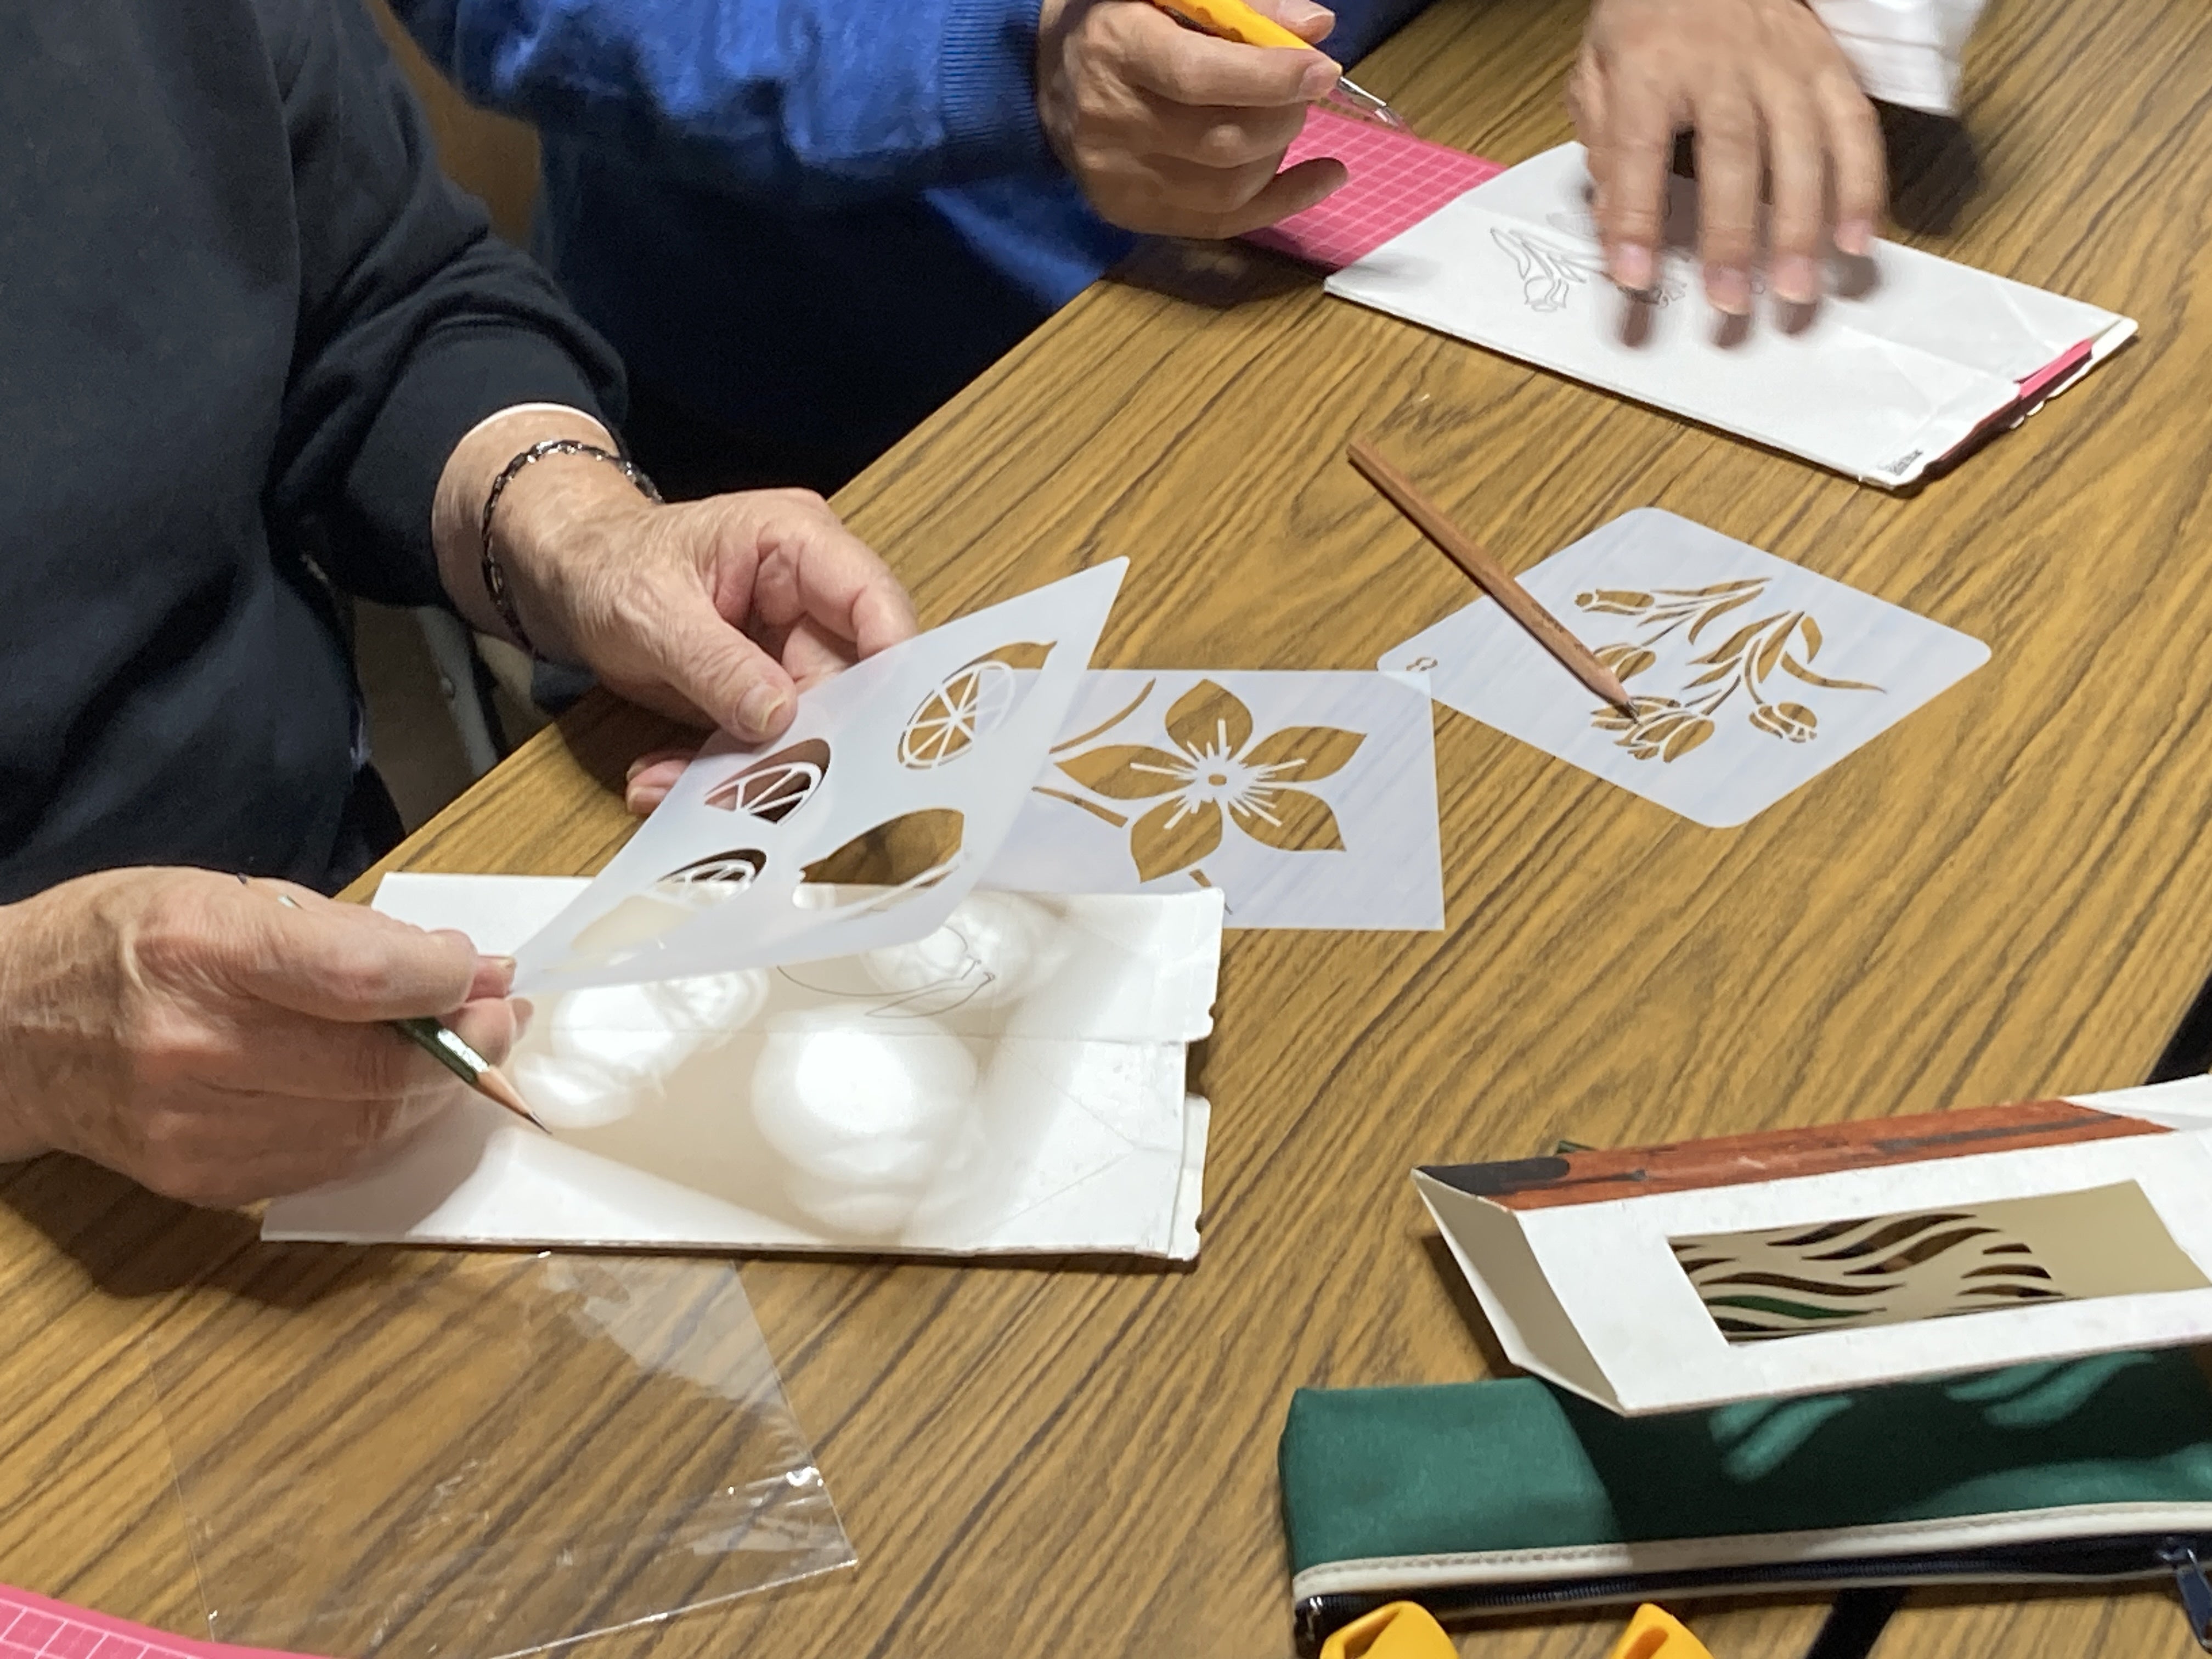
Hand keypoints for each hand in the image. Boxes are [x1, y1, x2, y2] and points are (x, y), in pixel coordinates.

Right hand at [0, 870, 520, 1205]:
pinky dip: (384, 1123)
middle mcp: (193, 1046)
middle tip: (500, 1018)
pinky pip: (332, 1160)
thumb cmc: (123, 944)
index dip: (443, 981)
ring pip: (367, 1125)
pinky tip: (399, 1088)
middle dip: (466, 1045)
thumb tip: (467, 966)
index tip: (479, 970)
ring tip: (463, 1049)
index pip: (358, 979)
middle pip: (375, 1067)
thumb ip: (354, 935)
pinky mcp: (204, 1180)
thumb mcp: (227, 898)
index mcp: (201, 950)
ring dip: (437, 1090)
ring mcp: (194, 1126)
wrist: (10, 1031)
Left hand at [433, 410, 918, 745]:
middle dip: (801, 745)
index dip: (892, 664)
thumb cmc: (610, 564)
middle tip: (752, 792)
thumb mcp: (651, 609)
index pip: (874, 601)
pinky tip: (660, 781)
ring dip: (744, 772)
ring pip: (806, 730)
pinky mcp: (767, 696)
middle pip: (847, 685)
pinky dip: (717, 774)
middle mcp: (811, 600)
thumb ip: (716, 662)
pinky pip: (762, 748)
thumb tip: (779, 717)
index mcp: (798, 545)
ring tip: (672, 788)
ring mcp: (792, 652)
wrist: (569, 577)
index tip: (876, 731)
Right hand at [1036, 0, 1350, 237]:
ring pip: (1227, 186)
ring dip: (1278, 153)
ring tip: (1285, 119)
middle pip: (1220, 139)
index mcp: (1114, 46)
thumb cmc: (1117, 17)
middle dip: (1284, 115)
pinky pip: (1219, 222)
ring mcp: (1116, 176)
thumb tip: (1315, 26)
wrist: (1042, 74)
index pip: (1198, 76)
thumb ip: (1242, 5)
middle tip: (1305, 88)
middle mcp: (1108, 120)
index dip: (1269, 77)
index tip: (1322, 70)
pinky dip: (1281, 202)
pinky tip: (1321, 178)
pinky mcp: (1128, 212)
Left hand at [1568, 0, 1884, 311]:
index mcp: (1651, 65)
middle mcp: (1723, 64)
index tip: (1635, 277)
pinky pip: (1854, 127)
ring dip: (1803, 226)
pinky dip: (1862, 186)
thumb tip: (1611, 221)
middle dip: (1733, 237)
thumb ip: (1601, 140)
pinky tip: (1857, 240)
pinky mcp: (1828, 65)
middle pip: (1733, 155)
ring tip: (1797, 291)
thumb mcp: (1600, 65)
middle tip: (1731, 304)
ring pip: (1802, 148)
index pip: (1638, 149)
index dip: (1636, 217)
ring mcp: (1784, 63)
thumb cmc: (1652, 15)